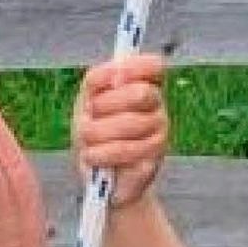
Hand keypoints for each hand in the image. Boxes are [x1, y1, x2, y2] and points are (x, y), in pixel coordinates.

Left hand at [73, 50, 172, 208]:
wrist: (99, 180)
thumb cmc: (94, 135)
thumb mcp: (88, 101)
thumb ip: (99, 78)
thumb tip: (116, 71)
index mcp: (145, 86)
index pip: (154, 66)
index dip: (135, 68)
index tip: (115, 78)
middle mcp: (158, 108)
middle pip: (141, 94)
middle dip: (106, 104)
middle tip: (91, 115)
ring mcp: (160, 134)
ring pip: (129, 123)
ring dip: (97, 132)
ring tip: (87, 140)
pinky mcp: (153, 160)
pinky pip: (123, 150)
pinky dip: (100, 153)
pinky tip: (93, 155)